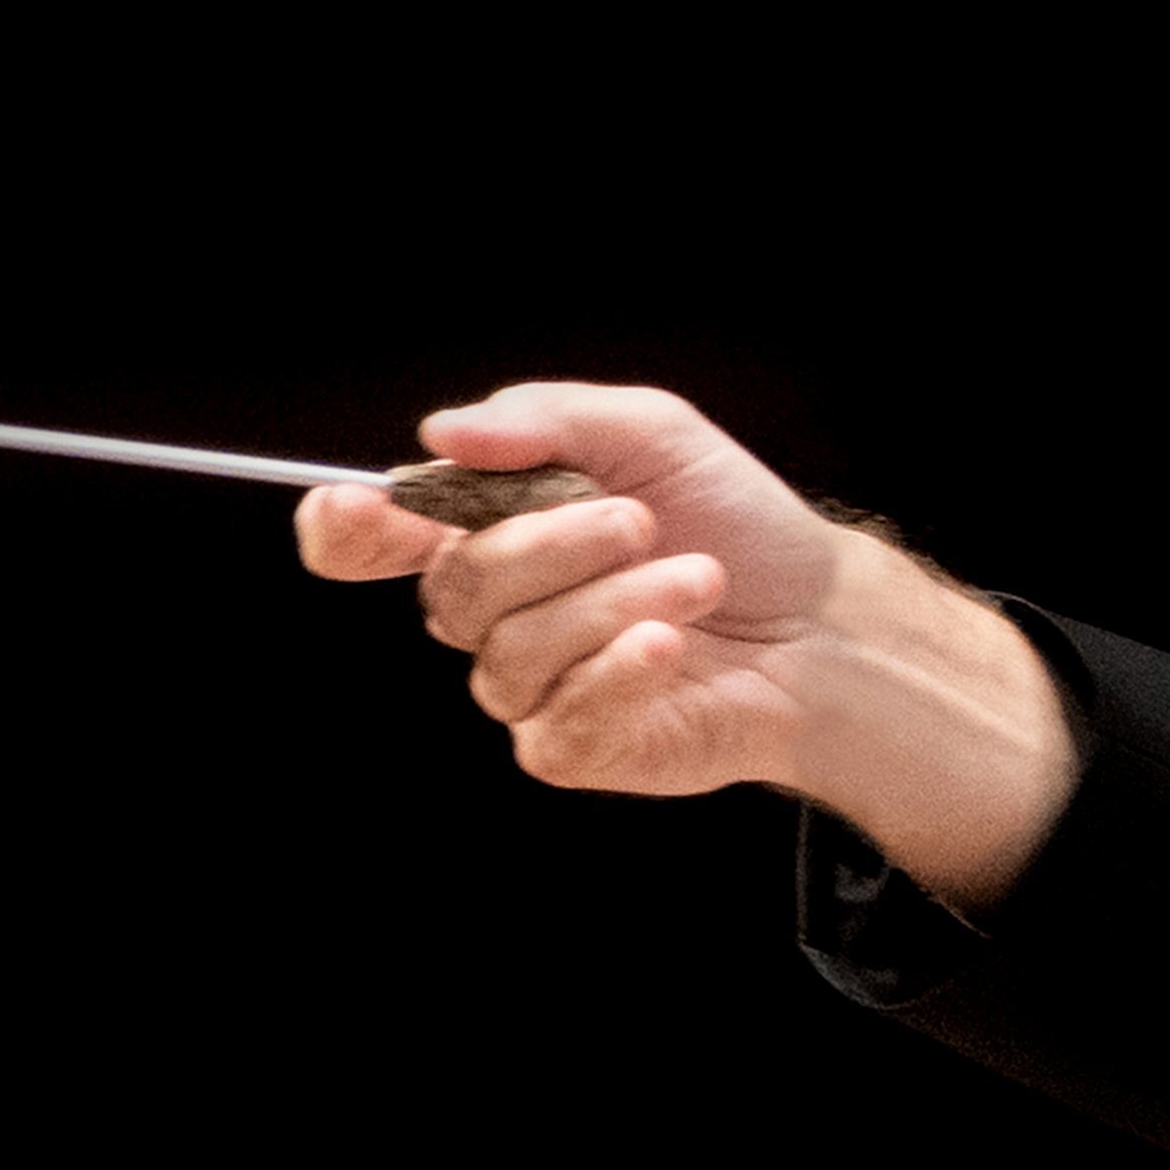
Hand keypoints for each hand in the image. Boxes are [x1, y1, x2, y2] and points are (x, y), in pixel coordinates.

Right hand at [293, 382, 1074, 904]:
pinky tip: (671, 647)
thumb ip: (544, 420)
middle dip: (549, 544)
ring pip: (511, 653)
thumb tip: (440, 432)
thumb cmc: (737, 524)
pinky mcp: (577, 748)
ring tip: (694, 581)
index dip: (344, 530)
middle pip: (452, 589)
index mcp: (490, 531)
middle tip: (639, 521)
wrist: (825, 618)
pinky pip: (555, 721)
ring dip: (613, 603)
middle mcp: (496, 614)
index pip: (367, 541)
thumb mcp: (648, 434)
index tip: (366, 510)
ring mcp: (532, 689)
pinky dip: (619, 672)